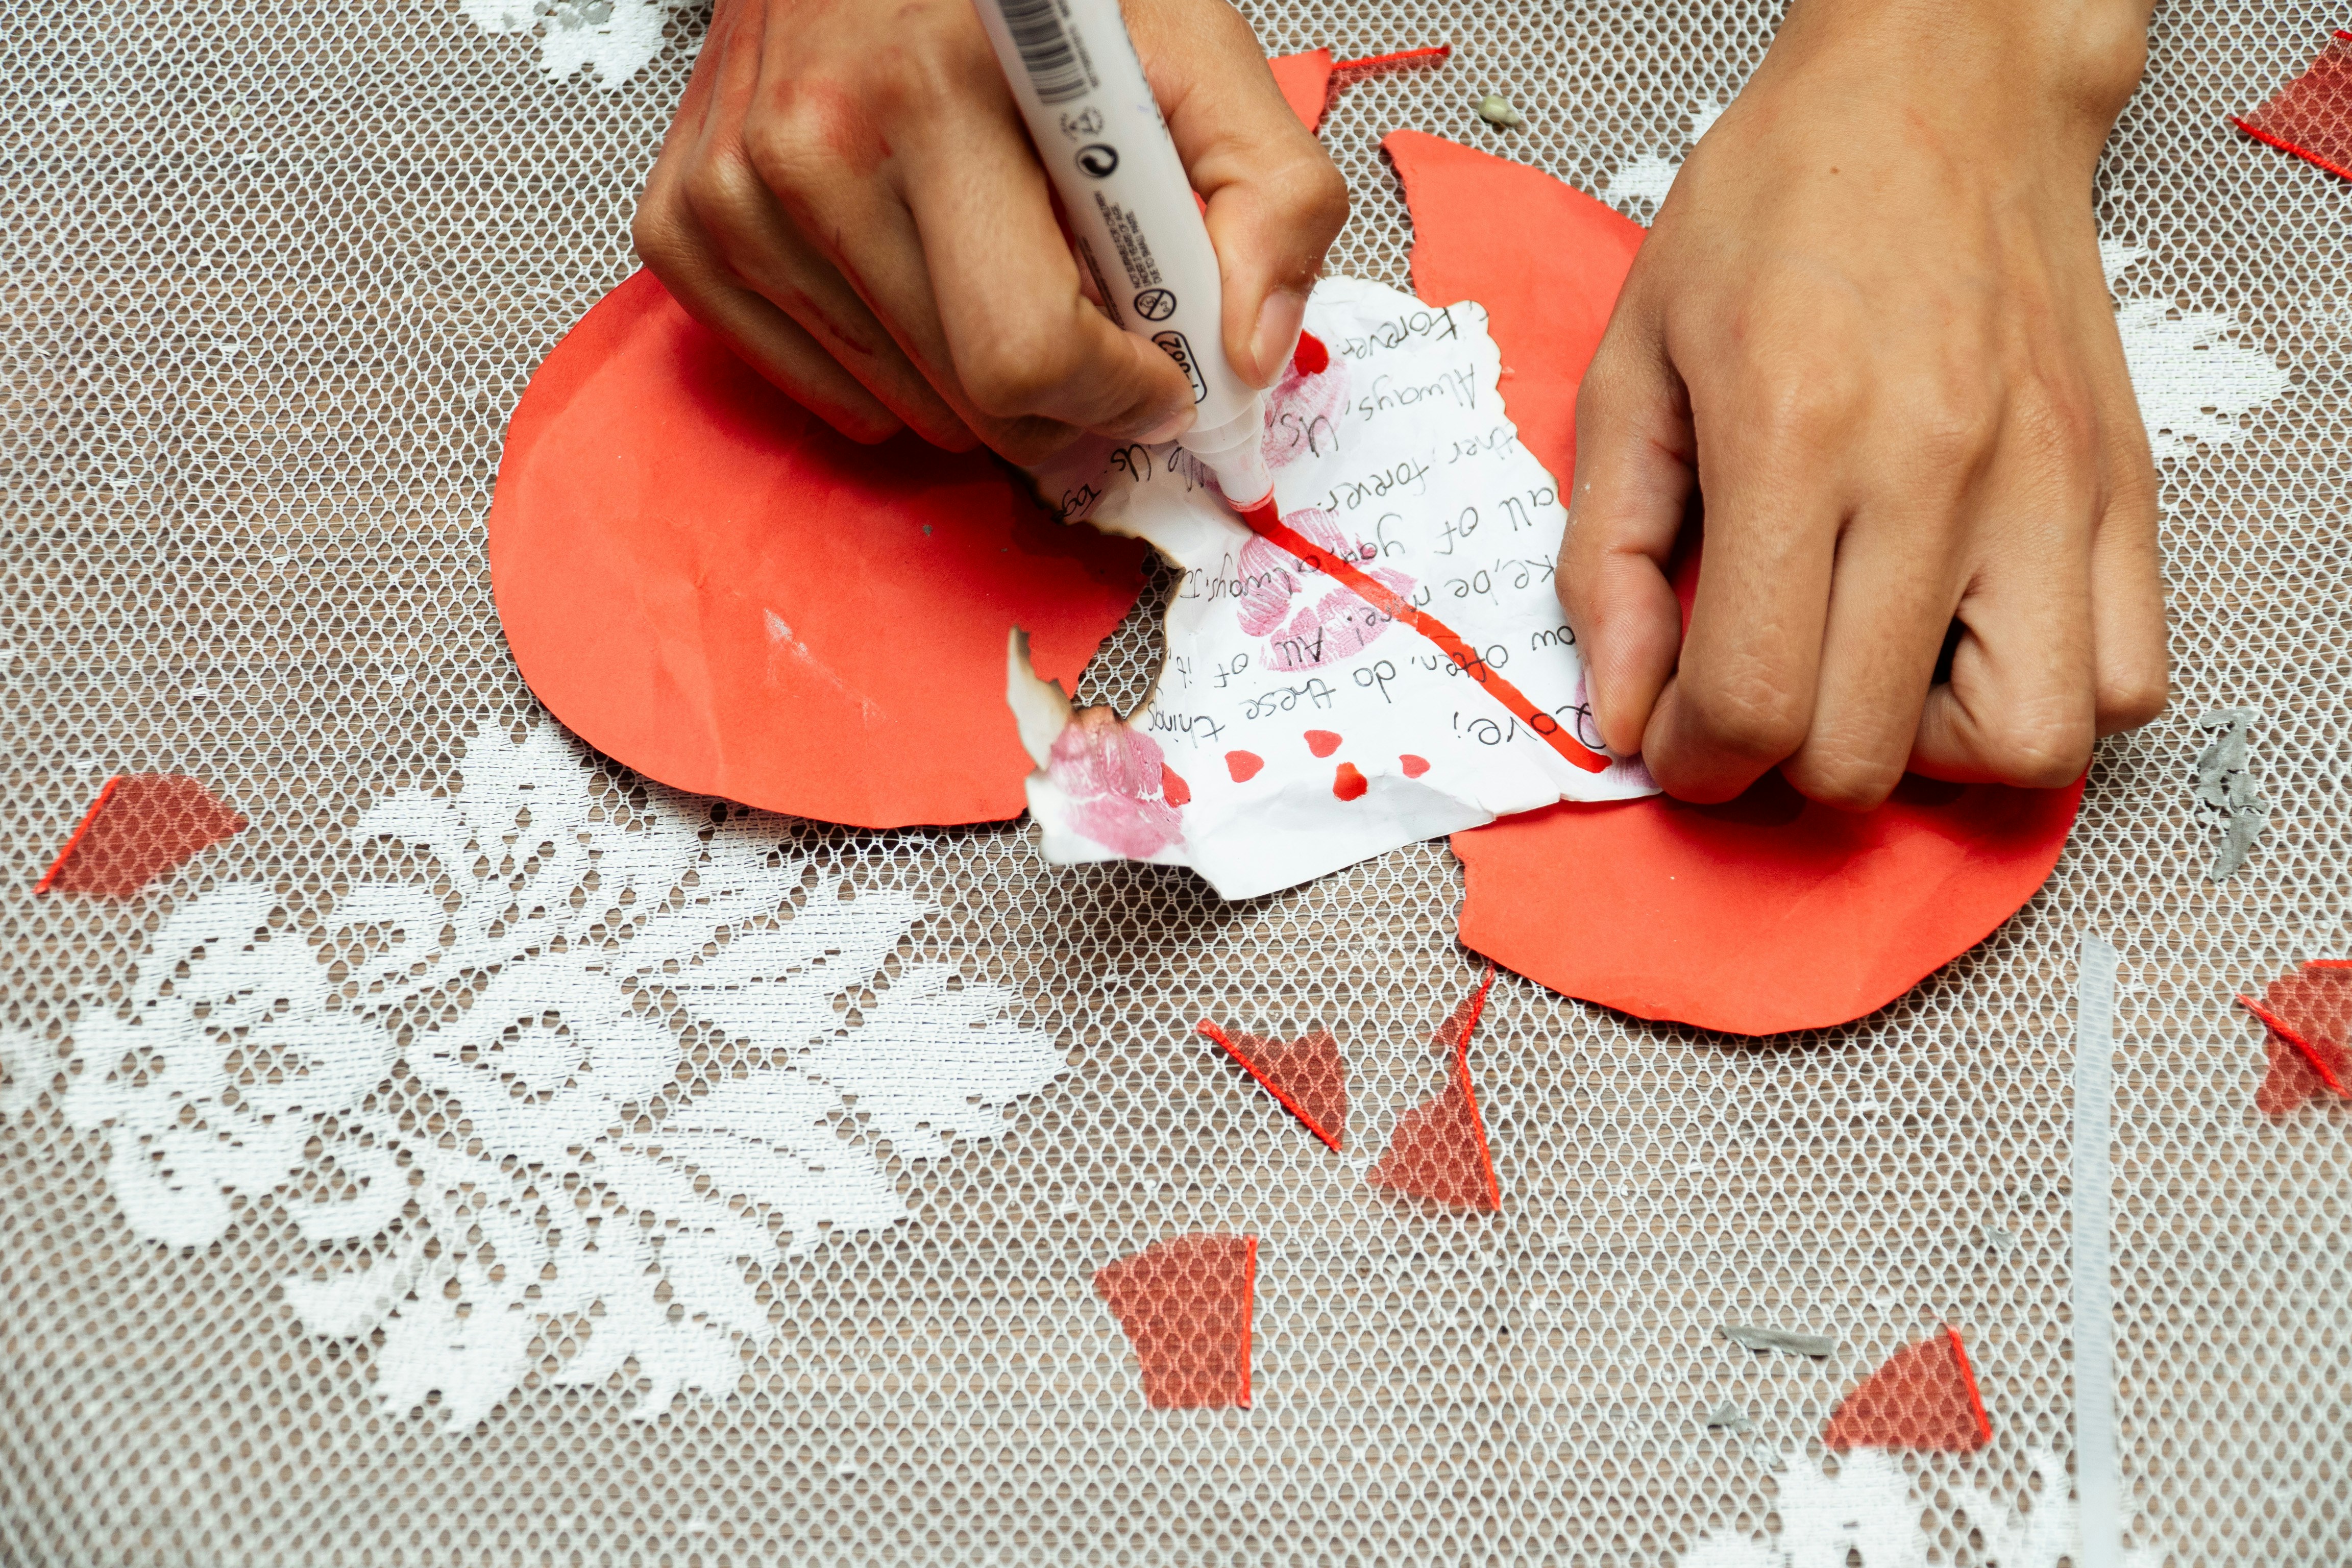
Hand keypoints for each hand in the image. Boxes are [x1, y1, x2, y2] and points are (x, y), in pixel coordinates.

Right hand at [632, 0, 1346, 464]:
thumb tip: (1251, 353)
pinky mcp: (686, 224)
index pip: (1028, 351)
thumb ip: (1271, 193)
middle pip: (967, 399)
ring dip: (977, 385)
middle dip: (1062, 402)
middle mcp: (816, 142)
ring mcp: (735, 188)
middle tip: (1094, 333)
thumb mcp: (1187, 47)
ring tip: (1002, 276)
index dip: (1122, 391)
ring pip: (897, 408)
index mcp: (940, 90)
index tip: (1159, 369)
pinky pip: (817, 390)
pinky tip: (920, 282)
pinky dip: (888, 373)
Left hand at [1558, 0, 2169, 806]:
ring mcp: (2048, 486)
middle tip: (1759, 699)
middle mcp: (1936, 473)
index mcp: (1796, 439)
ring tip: (1874, 677)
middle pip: (1871, 751)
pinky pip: (2125, 679)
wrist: (1934, 93)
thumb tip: (1622, 712)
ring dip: (1930, 751)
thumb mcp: (1632, 367)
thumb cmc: (1775, 212)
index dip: (1697, 759)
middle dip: (1787, 763)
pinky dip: (2047, 702)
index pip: (1754, 702)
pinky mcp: (2121, 487)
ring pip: (2023, 746)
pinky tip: (1965, 642)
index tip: (1678, 735)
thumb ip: (1610, 558)